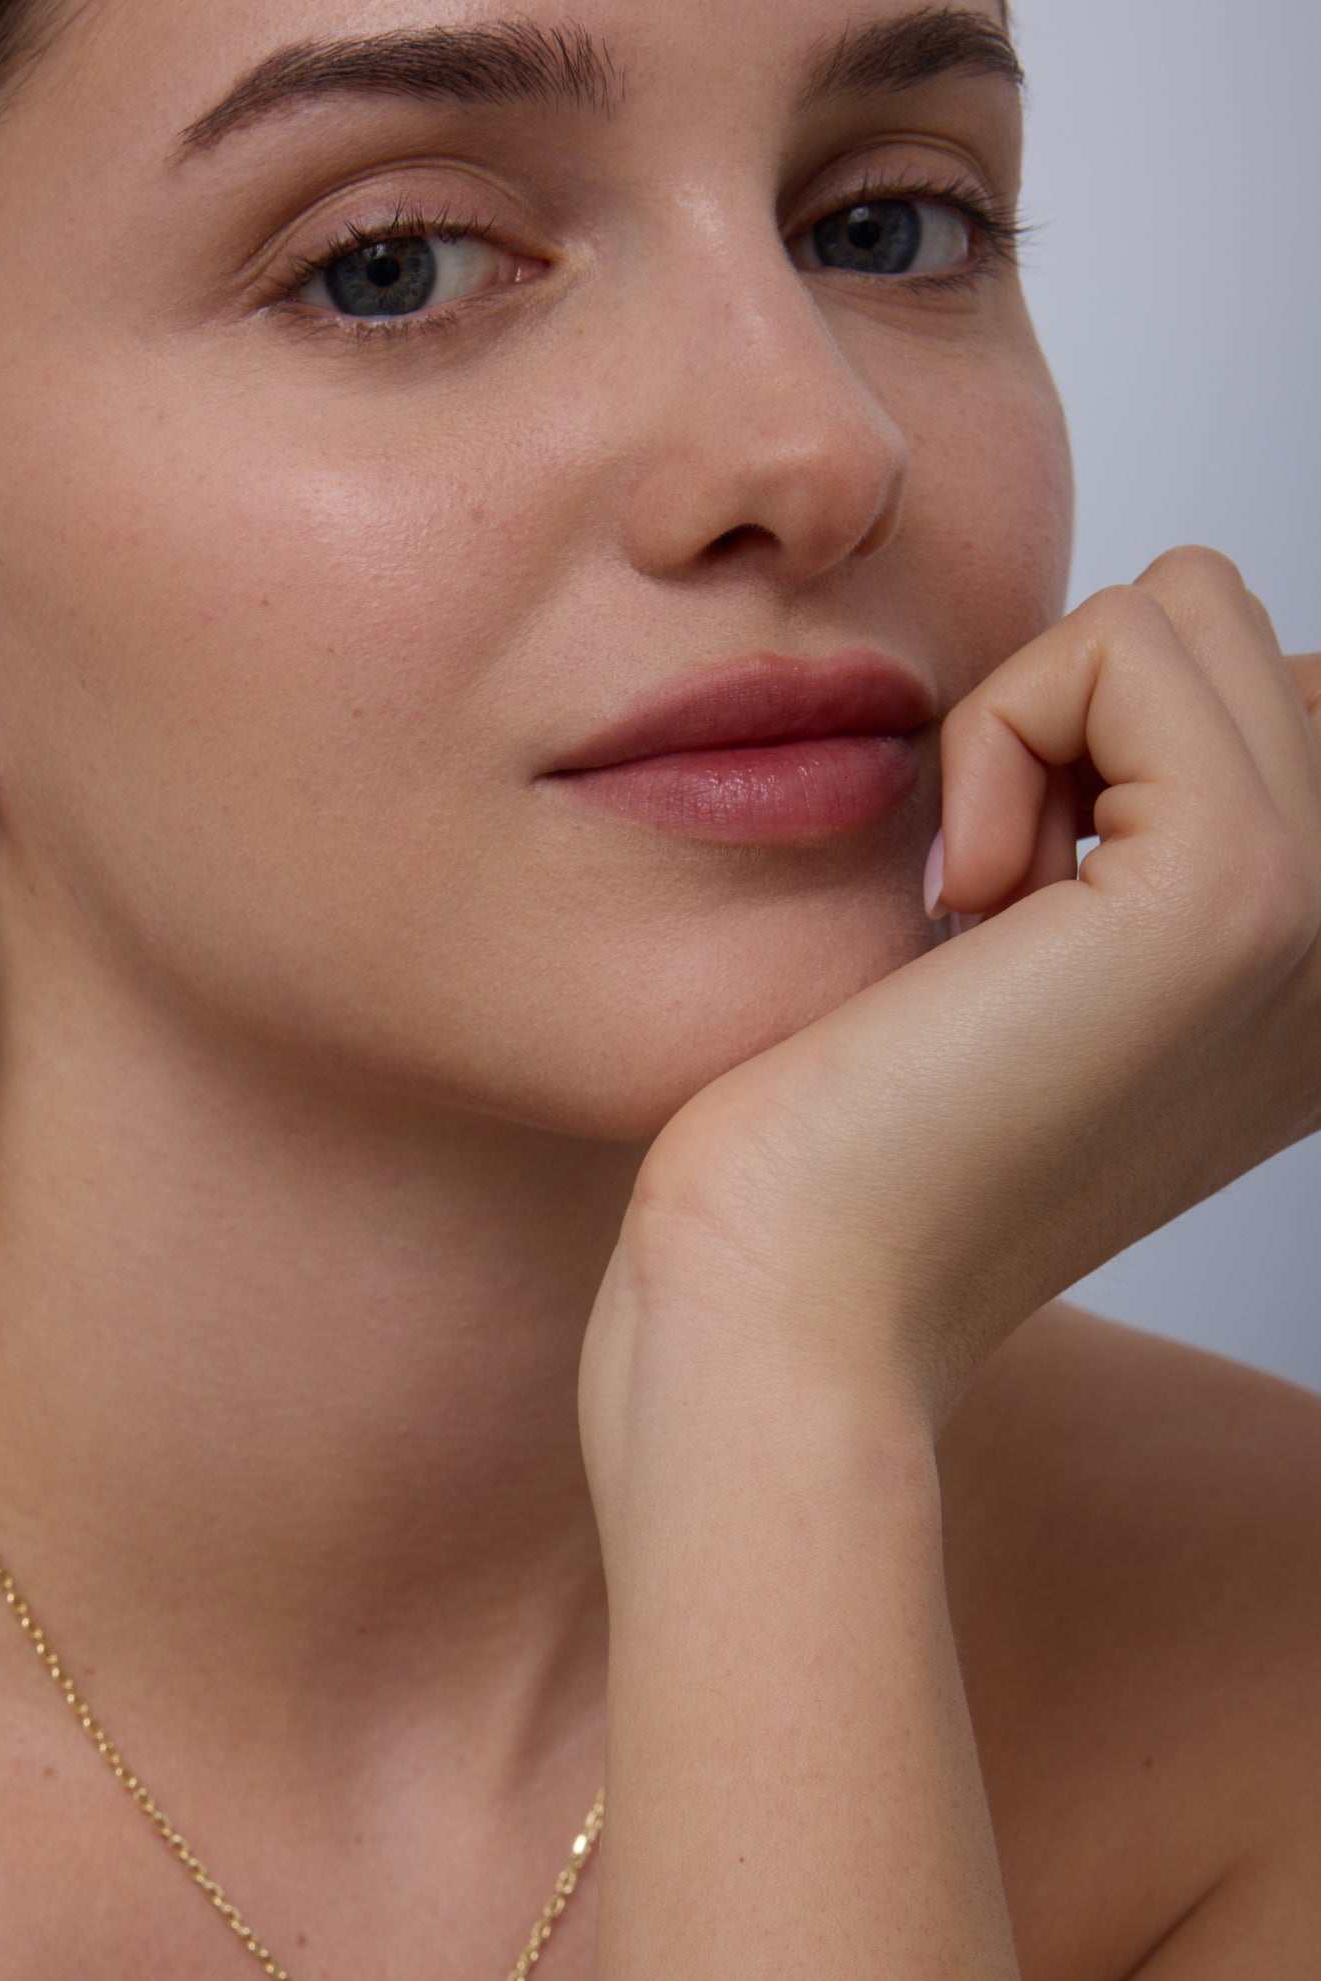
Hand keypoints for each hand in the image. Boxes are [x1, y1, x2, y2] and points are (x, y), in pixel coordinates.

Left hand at [590, 547, 1320, 1444]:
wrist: (797, 1287)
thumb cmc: (851, 1134)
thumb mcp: (1020, 959)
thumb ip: (1127, 818)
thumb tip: (1159, 646)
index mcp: (1313, 969)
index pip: (1261, 694)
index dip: (1090, 751)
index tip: (1015, 926)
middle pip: (1226, 628)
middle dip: (1067, 720)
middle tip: (993, 911)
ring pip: (1180, 609)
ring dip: (1028, 728)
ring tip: (985, 912)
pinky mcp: (1235, 887)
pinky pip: (1119, 642)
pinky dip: (993, 738)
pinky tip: (964, 905)